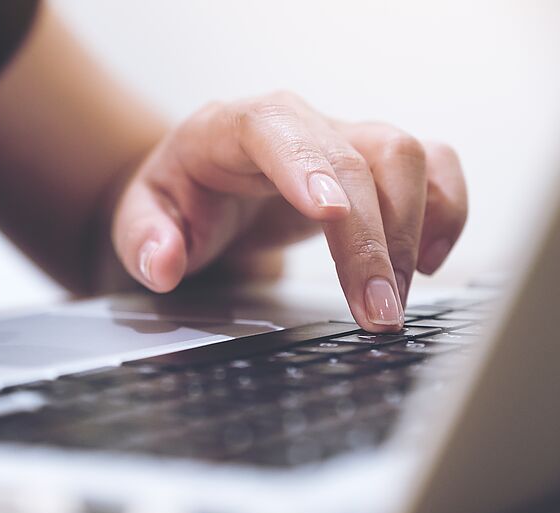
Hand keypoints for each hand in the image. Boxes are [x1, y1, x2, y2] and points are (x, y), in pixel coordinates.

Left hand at [112, 91, 466, 331]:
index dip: (307, 165)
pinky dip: (445, 213)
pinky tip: (427, 264)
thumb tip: (162, 264)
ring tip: (394, 303)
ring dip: (412, 233)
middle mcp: (295, 125)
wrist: (202, 191)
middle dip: (371, 239)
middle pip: (356, 156)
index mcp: (230, 129)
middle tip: (376, 314)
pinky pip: (434, 169)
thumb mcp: (141, 221)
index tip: (329, 214)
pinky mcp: (372, 166)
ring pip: (406, 157)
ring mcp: (339, 141)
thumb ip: (144, 240)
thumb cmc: (177, 202)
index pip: (275, 128)